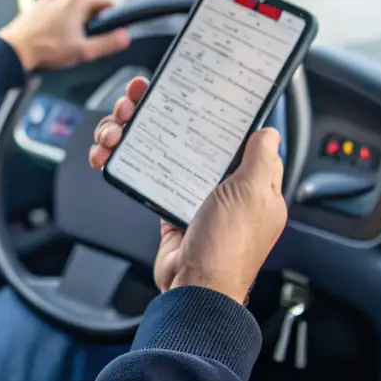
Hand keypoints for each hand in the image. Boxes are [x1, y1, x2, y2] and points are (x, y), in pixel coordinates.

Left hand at [0, 0, 129, 72]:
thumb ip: (107, 43)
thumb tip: (125, 37)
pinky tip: (60, 29)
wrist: (15, 50)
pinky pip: (59, 2)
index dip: (113, 10)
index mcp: (77, 0)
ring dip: (80, 12)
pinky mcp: (39, 2)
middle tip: (95, 33)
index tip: (113, 24)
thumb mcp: (83, 51)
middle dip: (96, 13)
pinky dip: (64, 11)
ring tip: (76, 33)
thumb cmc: (46, 50)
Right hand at [89, 77, 286, 305]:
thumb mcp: (252, 193)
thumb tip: (269, 131)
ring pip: (161, 152)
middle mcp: (224, 188)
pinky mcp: (168, 209)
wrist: (194, 289)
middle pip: (187, 136)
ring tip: (112, 132)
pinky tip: (111, 154)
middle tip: (131, 105)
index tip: (186, 91)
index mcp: (252, 183)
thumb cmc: (228, 246)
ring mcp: (194, 197)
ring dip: (131, 136)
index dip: (208, 109)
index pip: (232, 134)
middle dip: (155, 116)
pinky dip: (127, 163)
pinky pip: (147, 177)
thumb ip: (261, 158)